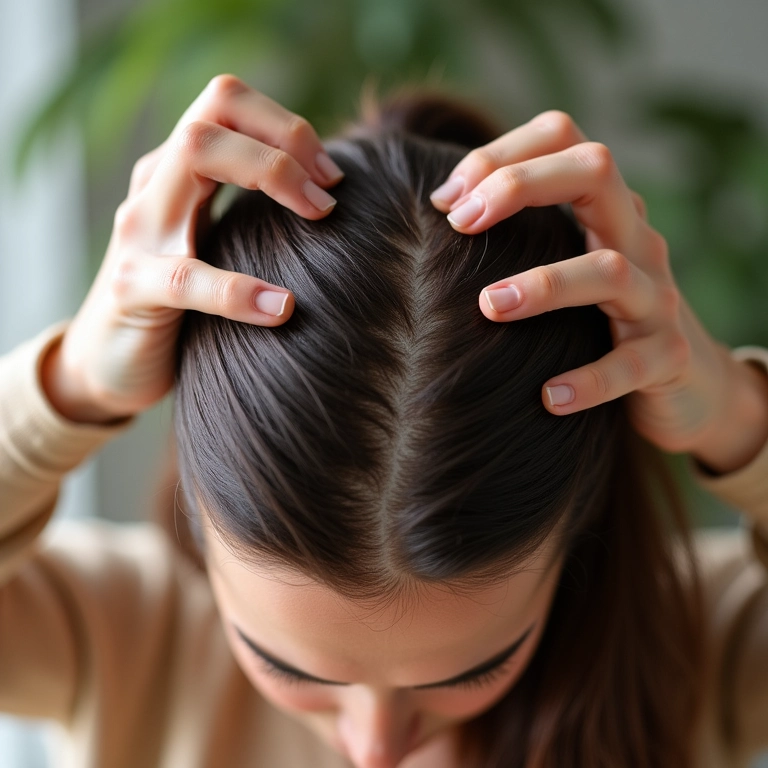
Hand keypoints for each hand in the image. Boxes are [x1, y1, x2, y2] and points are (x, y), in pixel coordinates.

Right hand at [42, 75, 343, 423]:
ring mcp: (138, 233)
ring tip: (321, 217)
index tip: (332, 175)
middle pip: (215, 114)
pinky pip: (185, 276)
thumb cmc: (182, 307)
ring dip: (271, 173)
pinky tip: (281, 308)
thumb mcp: (215, 247)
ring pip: (194, 156)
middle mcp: (155, 188)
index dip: (287, 126)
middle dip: (285, 140)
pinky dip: (238, 289)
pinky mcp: (131, 288)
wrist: (109, 362)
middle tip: (329, 195)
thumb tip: (327, 204)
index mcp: (178, 175)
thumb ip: (248, 217)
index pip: (227, 103)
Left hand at [430, 111, 767, 472]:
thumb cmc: (599, 321)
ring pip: (610, 269)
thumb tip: (438, 213)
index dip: (501, 152)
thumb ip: (520, 238)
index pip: (563, 137)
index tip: (446, 200)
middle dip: (522, 186)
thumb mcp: (567, 265)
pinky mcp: (667, 357)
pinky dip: (590, 379)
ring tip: (489, 305)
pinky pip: (632, 364)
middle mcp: (635, 240)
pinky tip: (549, 398)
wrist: (687, 384)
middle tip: (461, 224)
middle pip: (596, 172)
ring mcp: (655, 297)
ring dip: (545, 283)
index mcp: (604, 211)